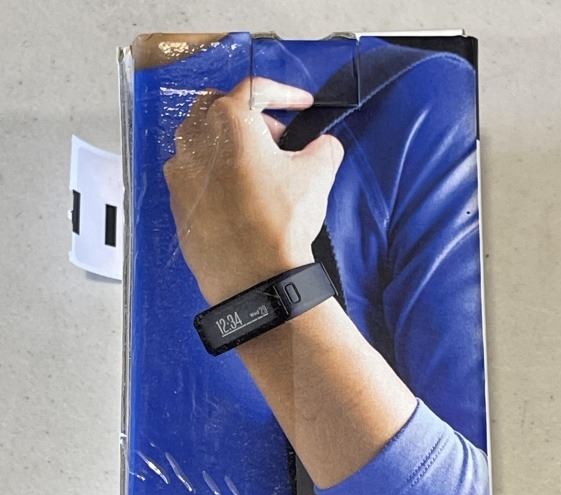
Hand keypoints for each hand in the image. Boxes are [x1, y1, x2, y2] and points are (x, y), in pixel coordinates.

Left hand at [164, 77, 343, 304]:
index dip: (284, 94)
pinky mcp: (177, 204)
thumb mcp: (317, 176)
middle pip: (219, 109)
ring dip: (229, 146)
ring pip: (202, 143)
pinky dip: (215, 176)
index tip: (302, 105)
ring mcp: (180, 174)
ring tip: (256, 170)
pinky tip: (237, 197)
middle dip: (249, 117)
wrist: (254, 280)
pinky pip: (195, 176)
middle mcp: (196, 141)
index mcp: (228, 121)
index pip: (255, 89)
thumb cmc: (281, 224)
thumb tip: (322, 147)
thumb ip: (323, 148)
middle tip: (276, 139)